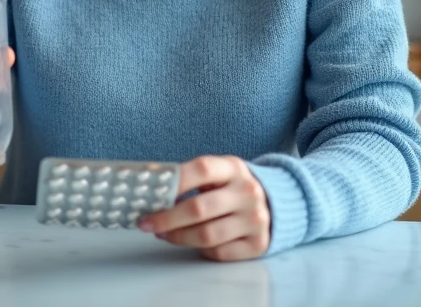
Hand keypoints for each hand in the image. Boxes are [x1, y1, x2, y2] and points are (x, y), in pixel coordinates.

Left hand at [137, 155, 270, 260]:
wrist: (275, 202)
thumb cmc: (231, 187)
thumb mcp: (218, 173)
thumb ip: (190, 179)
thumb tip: (151, 192)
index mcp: (233, 168)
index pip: (201, 169)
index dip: (174, 182)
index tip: (149, 195)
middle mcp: (247, 193)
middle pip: (199, 208)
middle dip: (166, 218)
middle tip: (145, 223)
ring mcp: (255, 220)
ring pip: (206, 235)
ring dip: (178, 237)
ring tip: (162, 233)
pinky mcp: (258, 244)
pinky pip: (219, 252)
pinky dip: (199, 249)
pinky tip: (190, 242)